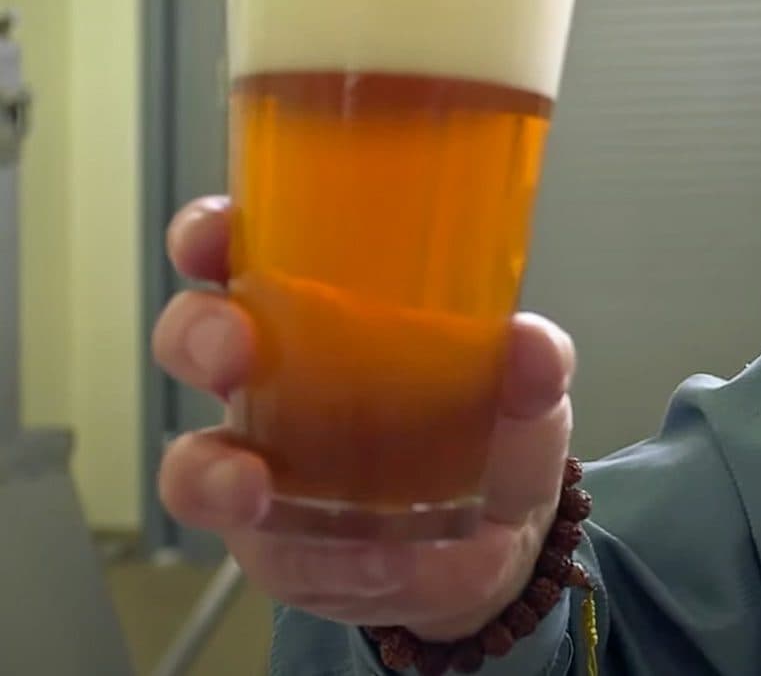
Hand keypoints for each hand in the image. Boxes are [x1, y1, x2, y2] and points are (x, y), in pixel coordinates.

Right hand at [152, 196, 576, 640]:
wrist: (502, 537)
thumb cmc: (492, 429)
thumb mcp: (526, 391)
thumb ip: (534, 364)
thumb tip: (533, 344)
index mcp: (324, 309)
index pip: (247, 252)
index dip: (210, 235)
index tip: (216, 236)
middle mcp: (276, 379)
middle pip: (194, 338)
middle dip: (199, 335)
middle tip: (235, 351)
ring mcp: (264, 465)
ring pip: (193, 461)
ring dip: (212, 474)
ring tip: (255, 488)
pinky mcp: (277, 546)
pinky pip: (274, 554)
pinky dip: (325, 559)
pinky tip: (380, 558)